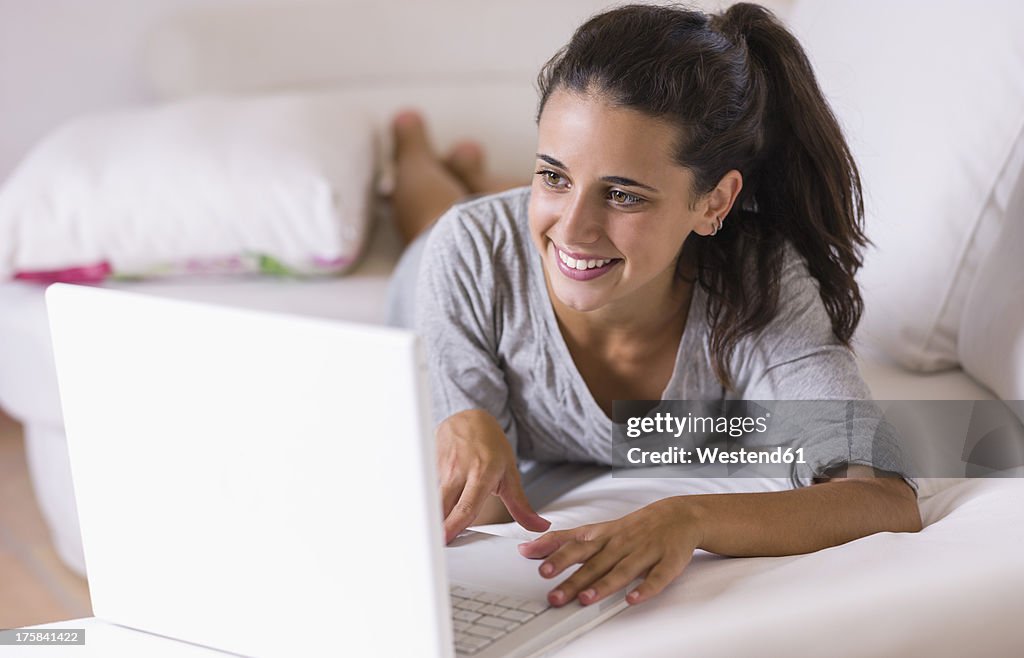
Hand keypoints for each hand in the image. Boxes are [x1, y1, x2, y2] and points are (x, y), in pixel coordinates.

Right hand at [436, 409, 549, 542]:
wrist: (470, 418)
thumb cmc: (490, 445)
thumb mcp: (510, 473)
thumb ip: (521, 505)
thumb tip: (538, 526)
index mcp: (481, 474)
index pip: (465, 506)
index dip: (453, 526)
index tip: (445, 541)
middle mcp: (458, 470)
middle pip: (441, 505)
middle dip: (435, 526)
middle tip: (434, 544)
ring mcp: (440, 466)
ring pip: (430, 498)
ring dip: (431, 515)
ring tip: (430, 530)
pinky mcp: (427, 464)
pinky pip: (424, 489)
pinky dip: (426, 502)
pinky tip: (428, 509)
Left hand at [517, 496, 702, 606]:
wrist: (678, 516)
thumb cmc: (633, 527)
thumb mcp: (596, 530)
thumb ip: (564, 540)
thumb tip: (529, 548)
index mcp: (603, 536)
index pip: (575, 544)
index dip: (557, 555)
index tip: (539, 566)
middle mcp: (620, 543)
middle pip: (594, 562)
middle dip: (573, 578)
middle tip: (554, 594)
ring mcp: (644, 552)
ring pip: (622, 570)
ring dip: (603, 585)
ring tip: (585, 599)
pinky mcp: (667, 562)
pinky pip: (656, 577)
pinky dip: (645, 588)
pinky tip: (633, 598)